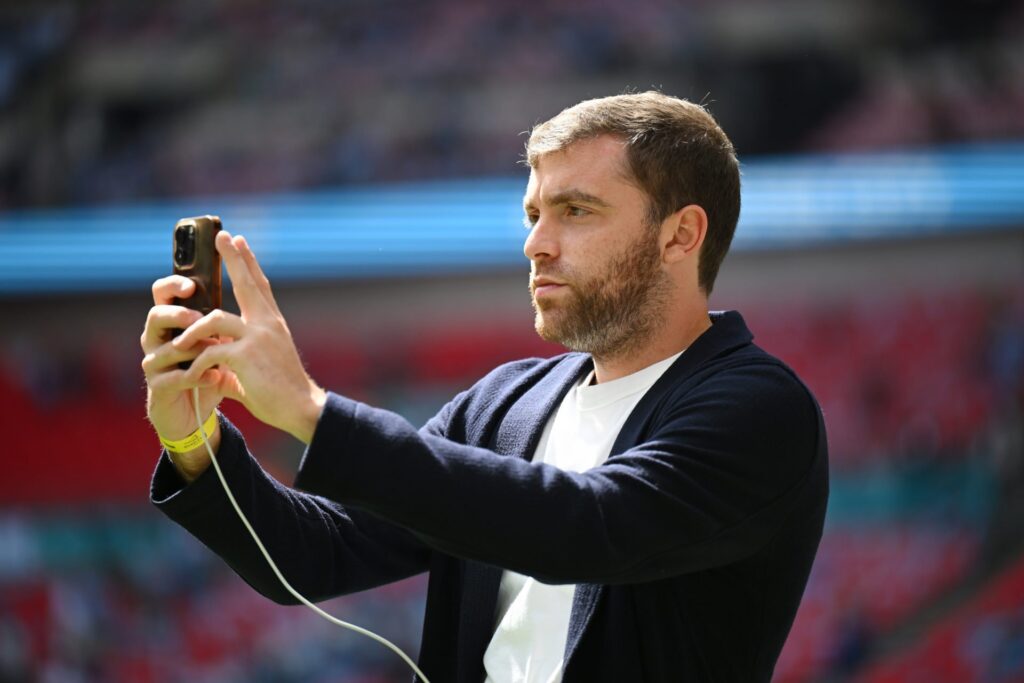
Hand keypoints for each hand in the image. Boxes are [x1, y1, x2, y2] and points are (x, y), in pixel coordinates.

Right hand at [141, 276, 229, 479]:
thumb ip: (221, 321)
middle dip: (177, 315)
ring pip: (164, 349)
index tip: (192, 285)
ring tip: (214, 351)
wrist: (196, 412)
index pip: (163, 294)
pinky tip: (214, 376)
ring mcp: (154, 364)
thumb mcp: (218, 343)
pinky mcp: (158, 388)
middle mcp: (157, 339)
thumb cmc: (208, 369)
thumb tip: (244, 289)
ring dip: (191, 349)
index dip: (173, 286)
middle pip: (155, 316)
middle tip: (197, 318)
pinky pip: (171, 378)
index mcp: (172, 322)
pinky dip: (195, 377)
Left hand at [170, 231, 326, 442]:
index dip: (248, 262)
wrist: (301, 408)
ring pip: (214, 319)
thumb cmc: (280, 391)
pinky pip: (210, 352)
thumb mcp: (255, 370)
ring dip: (192, 331)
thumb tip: (213, 370)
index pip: (260, 285)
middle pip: (248, 283)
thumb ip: (232, 364)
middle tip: (221, 236)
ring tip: (177, 344)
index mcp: (272, 324)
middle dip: (233, 258)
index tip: (239, 240)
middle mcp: (267, 324)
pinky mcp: (246, 355)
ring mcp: (258, 337)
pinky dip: (197, 364)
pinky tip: (192, 375)